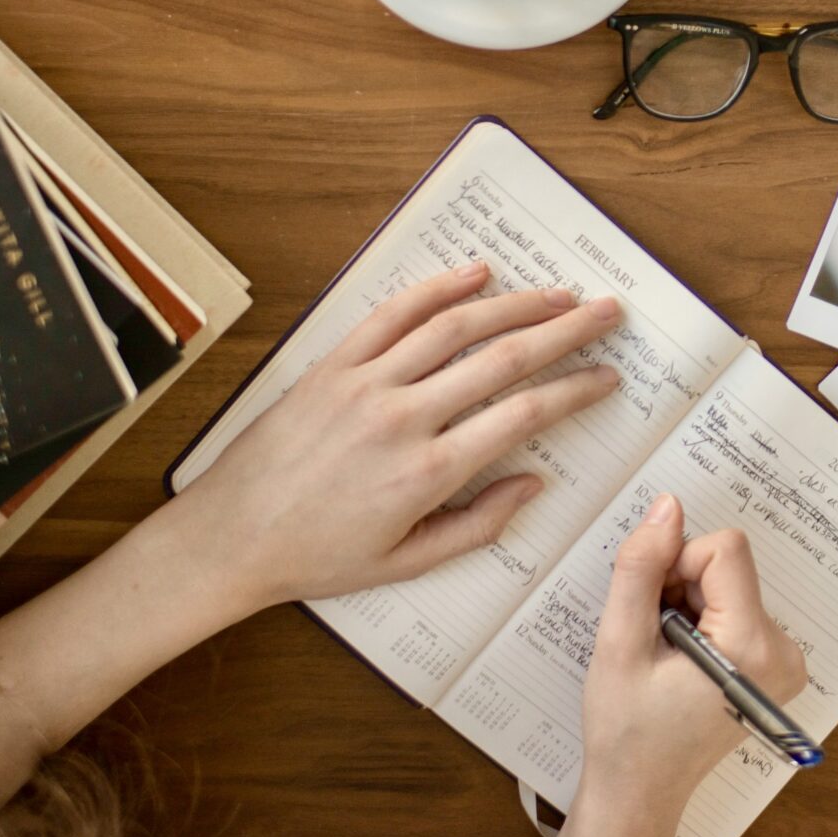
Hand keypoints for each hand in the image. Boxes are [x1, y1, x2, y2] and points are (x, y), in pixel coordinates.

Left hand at [169, 261, 620, 615]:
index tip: (607, 377)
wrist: (230, 537)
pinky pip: (392, 315)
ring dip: (515, 304)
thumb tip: (534, 483)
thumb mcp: (407, 563)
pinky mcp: (333, 366)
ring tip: (559, 293)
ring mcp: (365, 384)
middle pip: (503, 359)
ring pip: (455, 327)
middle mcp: (402, 418)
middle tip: (607, 313)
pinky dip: (437, 288)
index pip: (523, 415)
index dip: (575, 391)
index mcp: (427, 474)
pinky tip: (476, 274)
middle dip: (566, 331)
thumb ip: (477, 525)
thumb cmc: (318, 557)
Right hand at [564, 494, 807, 836]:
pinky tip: (682, 659)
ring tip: (666, 654)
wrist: (641, 788)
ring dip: (688, 604)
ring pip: (729, 582)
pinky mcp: (775, 663)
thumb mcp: (619, 643)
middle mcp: (783, 651)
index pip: (725, 550)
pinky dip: (703, 619)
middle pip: (728, 565)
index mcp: (751, 647)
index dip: (677, 564)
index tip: (654, 608)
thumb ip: (641, 568)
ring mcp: (784, 660)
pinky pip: (737, 606)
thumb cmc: (627, 729)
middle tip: (655, 638)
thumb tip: (667, 507)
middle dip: (681, 587)